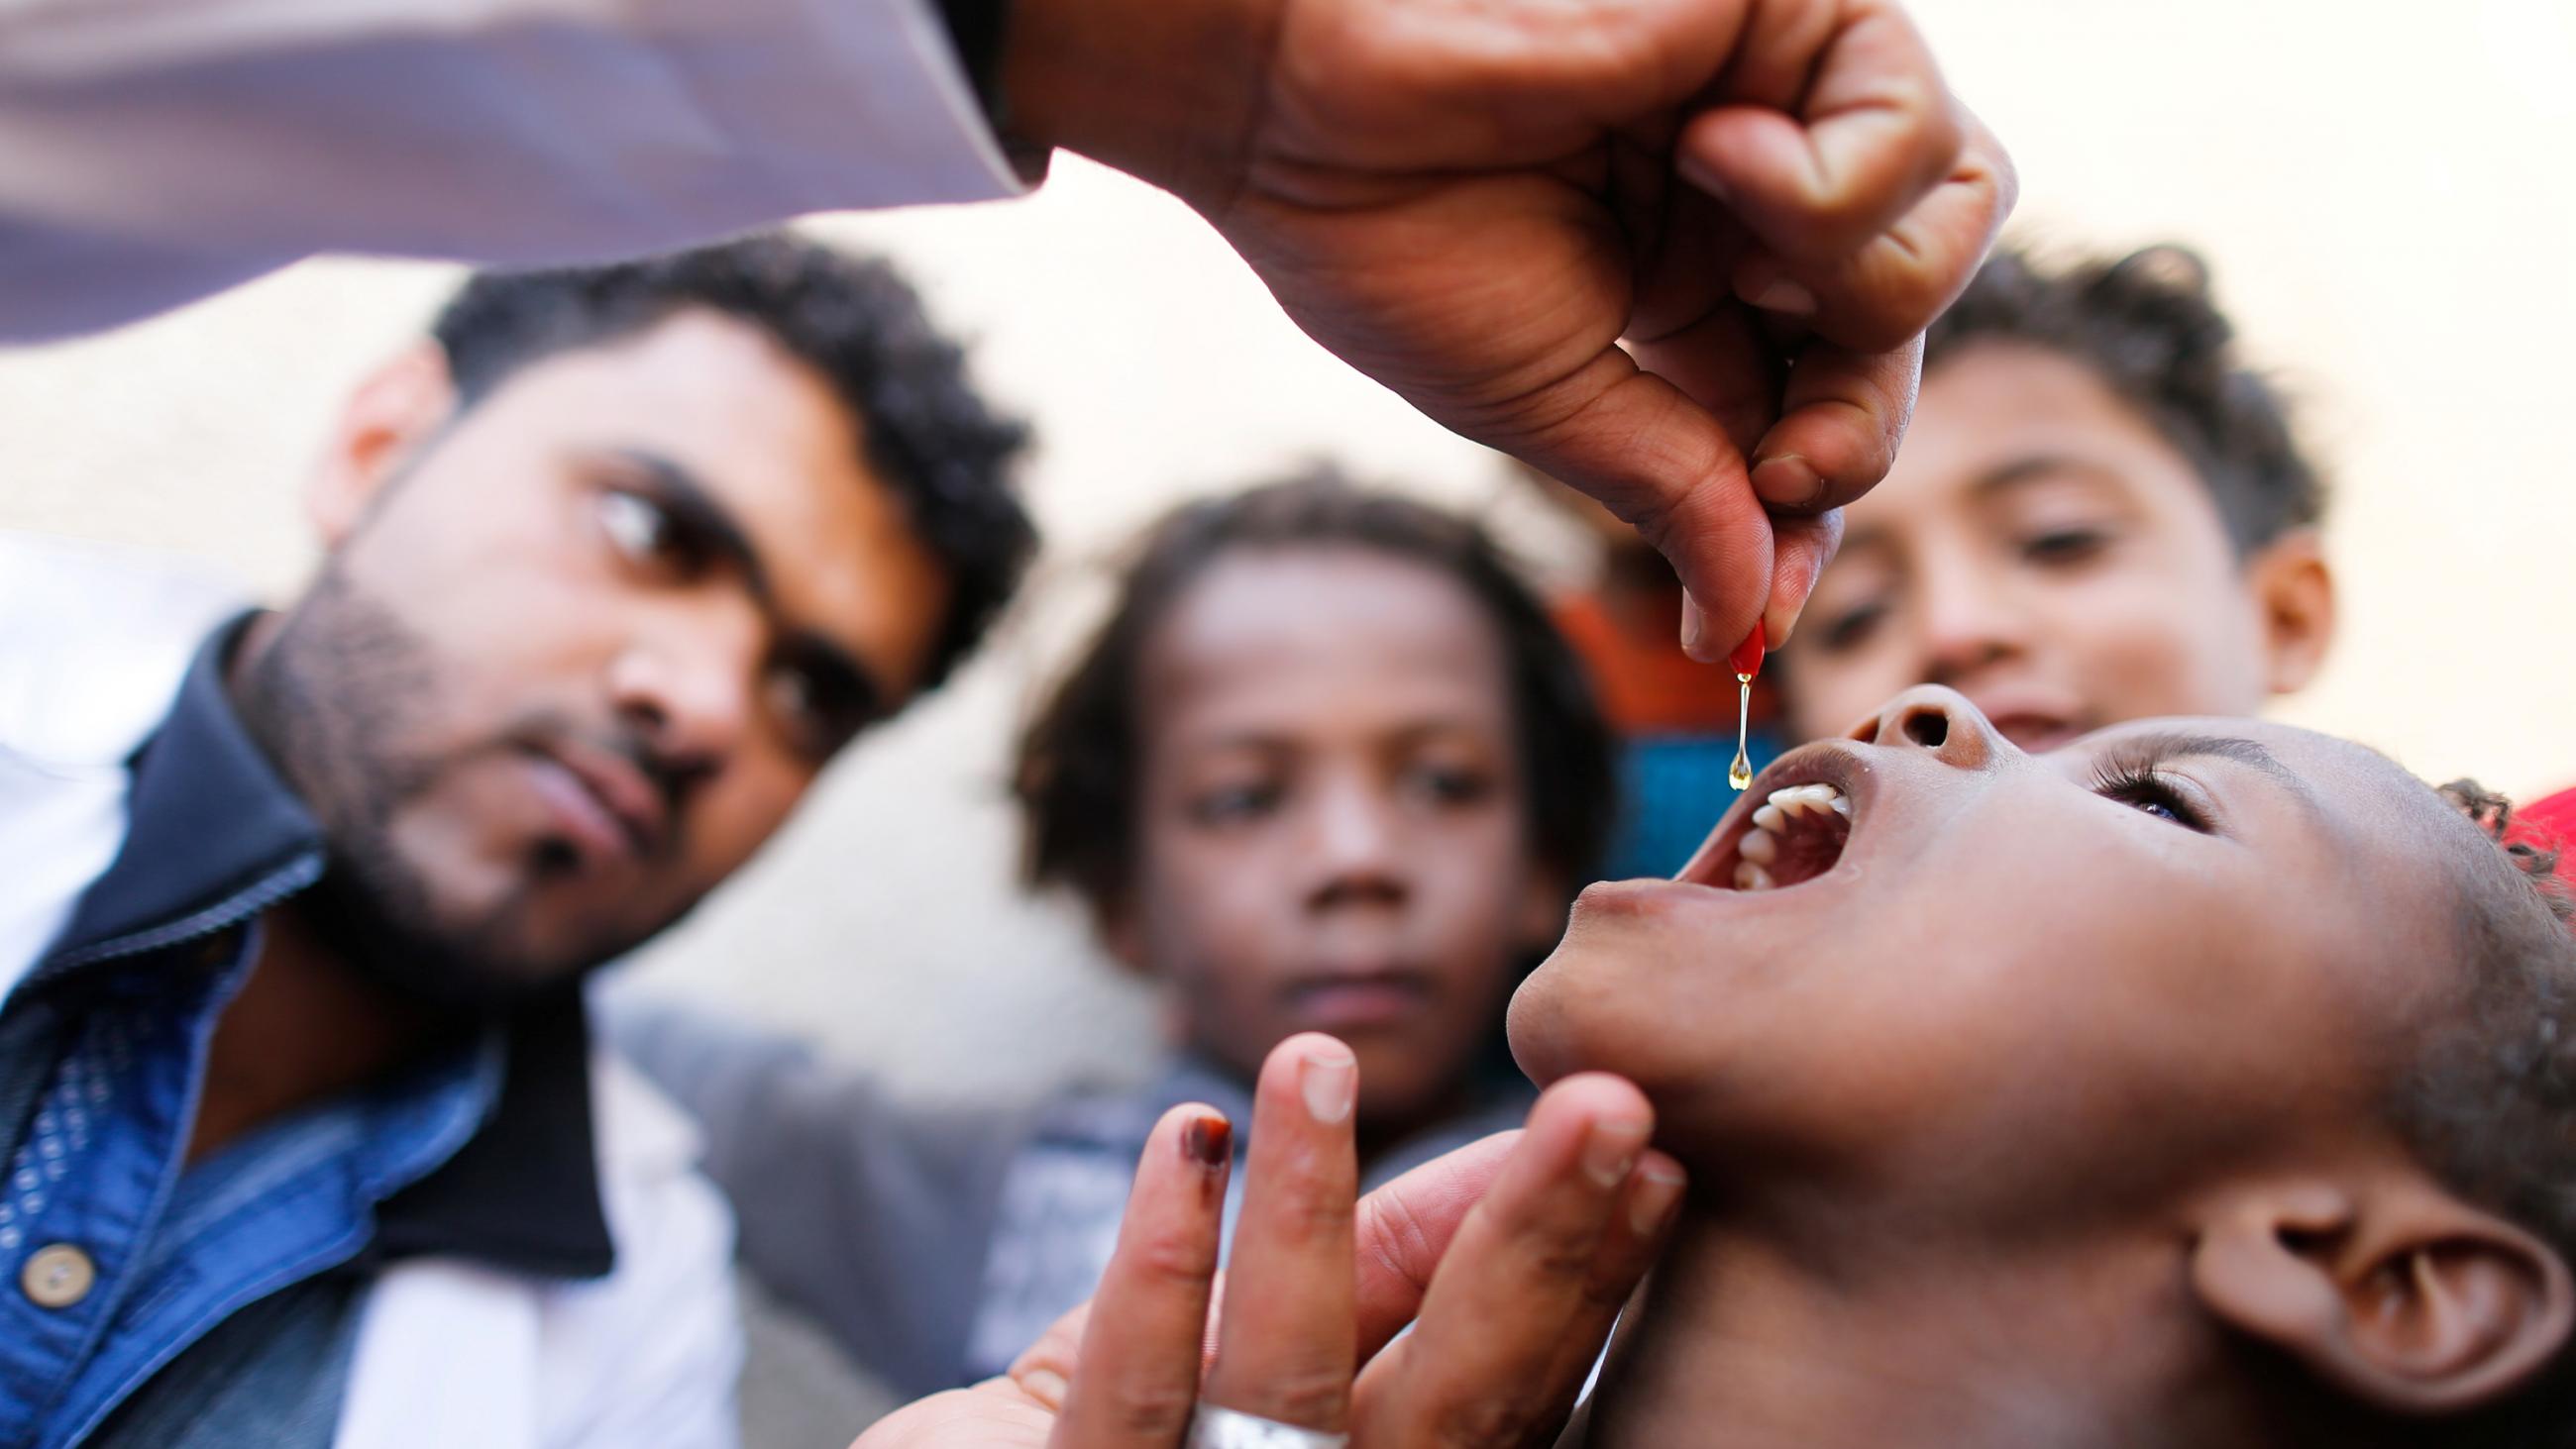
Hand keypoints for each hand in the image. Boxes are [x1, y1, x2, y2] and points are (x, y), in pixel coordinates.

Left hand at [851, 1034, 1682, 1447]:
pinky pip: (1130, 1390)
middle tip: (1606, 1105)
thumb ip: (1388, 1266)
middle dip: (1539, 1245)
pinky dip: (1159, 1257)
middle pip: (1464, 1399)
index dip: (1588, 1270)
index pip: (1518, 1379)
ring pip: (1290, 1381)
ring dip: (1310, 1209)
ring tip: (1316, 1055)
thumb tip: (1506, 1147)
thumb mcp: (1274, 1348)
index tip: (1653, 1152)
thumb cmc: (1152, 1426)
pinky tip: (1189, 1138)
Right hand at [1005, 0, 2012, 655]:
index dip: (1818, 496)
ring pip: (1956, 216)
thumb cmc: (1390, 243)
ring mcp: (1784, 98)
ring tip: (1734, 264)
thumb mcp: (1558, 409)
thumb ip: (1678, 497)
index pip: (1820, 399)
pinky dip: (1835, 182)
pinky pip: (1913, 124)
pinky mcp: (1794, 14)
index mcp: (1691, 283)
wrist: (1299, 111)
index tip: (1766, 605)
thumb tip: (1741, 630)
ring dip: (1857, 285)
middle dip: (1857, 421)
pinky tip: (1714, 153)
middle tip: (1781, 466)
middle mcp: (1753, 192)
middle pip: (1905, 321)